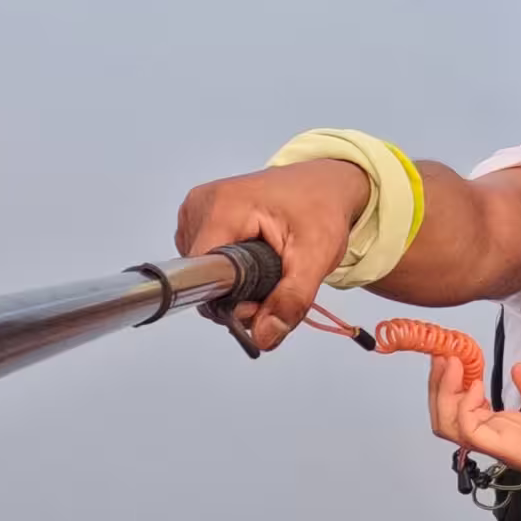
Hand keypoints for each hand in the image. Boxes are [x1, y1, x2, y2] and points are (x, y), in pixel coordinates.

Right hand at [174, 160, 367, 352]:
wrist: (324, 183)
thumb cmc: (321, 208)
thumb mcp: (316, 256)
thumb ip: (291, 300)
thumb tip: (263, 336)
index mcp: (221, 208)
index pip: (201, 275)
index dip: (228, 300)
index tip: (259, 302)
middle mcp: (200, 205)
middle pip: (201, 276)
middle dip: (235, 294)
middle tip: (273, 282)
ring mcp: (197, 210)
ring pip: (202, 271)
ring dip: (233, 282)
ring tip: (266, 262)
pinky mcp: (201, 216)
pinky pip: (205, 258)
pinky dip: (228, 268)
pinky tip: (252, 257)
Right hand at [426, 356, 520, 518]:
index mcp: (509, 427)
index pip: (462, 408)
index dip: (453, 382)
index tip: (456, 354)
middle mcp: (499, 435)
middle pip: (446, 415)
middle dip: (439, 383)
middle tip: (444, 355)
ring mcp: (501, 442)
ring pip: (448, 423)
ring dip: (443, 390)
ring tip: (453, 363)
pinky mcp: (508, 447)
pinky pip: (470, 430)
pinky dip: (464, 406)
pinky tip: (476, 385)